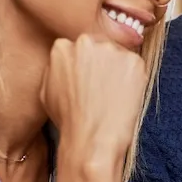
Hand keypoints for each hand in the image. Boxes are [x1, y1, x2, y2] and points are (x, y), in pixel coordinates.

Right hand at [40, 34, 148, 165]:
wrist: (91, 139)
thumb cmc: (69, 120)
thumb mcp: (47, 89)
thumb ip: (56, 67)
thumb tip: (66, 60)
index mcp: (62, 46)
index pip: (80, 46)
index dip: (87, 64)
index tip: (90, 77)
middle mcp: (86, 42)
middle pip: (100, 45)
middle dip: (103, 62)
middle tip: (103, 87)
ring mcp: (112, 50)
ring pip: (119, 54)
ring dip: (118, 70)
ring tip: (112, 96)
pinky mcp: (134, 61)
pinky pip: (135, 66)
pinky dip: (133, 79)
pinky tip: (123, 97)